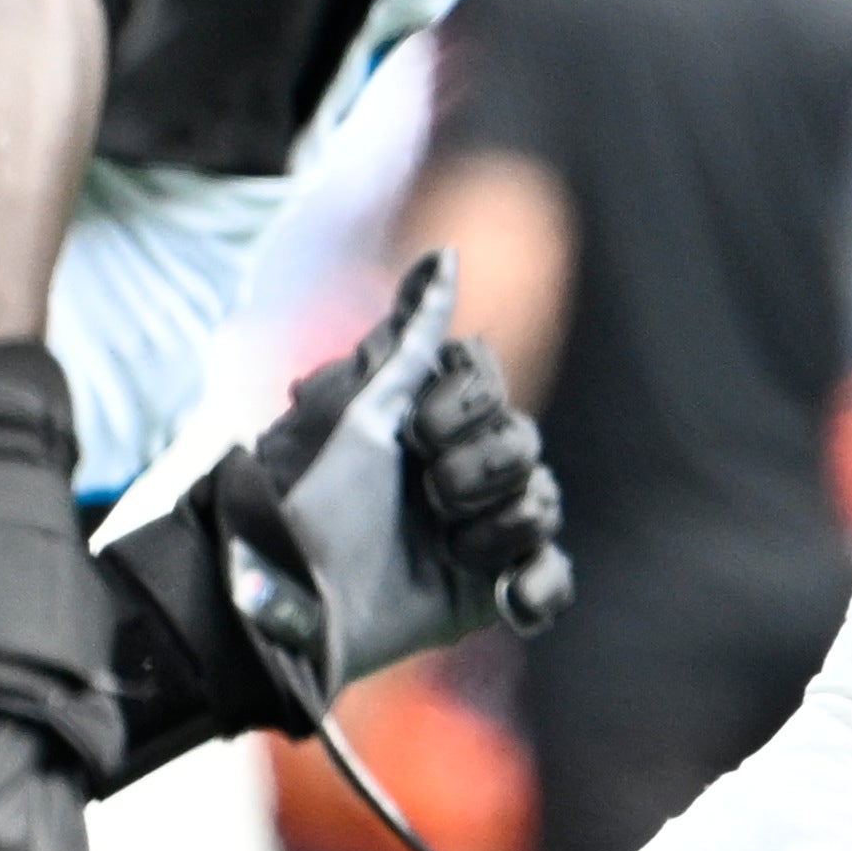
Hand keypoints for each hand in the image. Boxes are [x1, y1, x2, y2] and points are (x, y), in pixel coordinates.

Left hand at [253, 250, 570, 664]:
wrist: (300, 597)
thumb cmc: (316, 496)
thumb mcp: (360, 407)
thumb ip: (411, 337)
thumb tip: (446, 252)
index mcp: (430, 421)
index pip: (494, 389)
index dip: (465, 412)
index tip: (417, 434)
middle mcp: (460, 468)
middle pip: (527, 445)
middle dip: (479, 472)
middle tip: (431, 498)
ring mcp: (478, 529)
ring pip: (543, 505)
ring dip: (499, 528)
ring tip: (450, 551)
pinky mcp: (486, 590)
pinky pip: (551, 577)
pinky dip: (538, 586)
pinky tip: (507, 598)